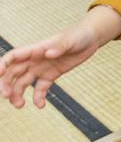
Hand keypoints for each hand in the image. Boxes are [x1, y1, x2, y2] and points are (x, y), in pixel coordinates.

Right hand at [0, 7, 120, 108]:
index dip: (2, 65)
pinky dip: (38, 97)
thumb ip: (59, 47)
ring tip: (20, 105)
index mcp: (35, 49)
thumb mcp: (71, 41)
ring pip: (23, 83)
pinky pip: (40, 88)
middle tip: (7, 96)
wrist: (90, 39)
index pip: (12, 57)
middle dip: (6, 84)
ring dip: (18, 94)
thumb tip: (47, 53)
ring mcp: (41, 68)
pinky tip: (40, 106)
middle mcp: (34, 60)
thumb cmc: (79, 36)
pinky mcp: (51, 76)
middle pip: (13, 73)